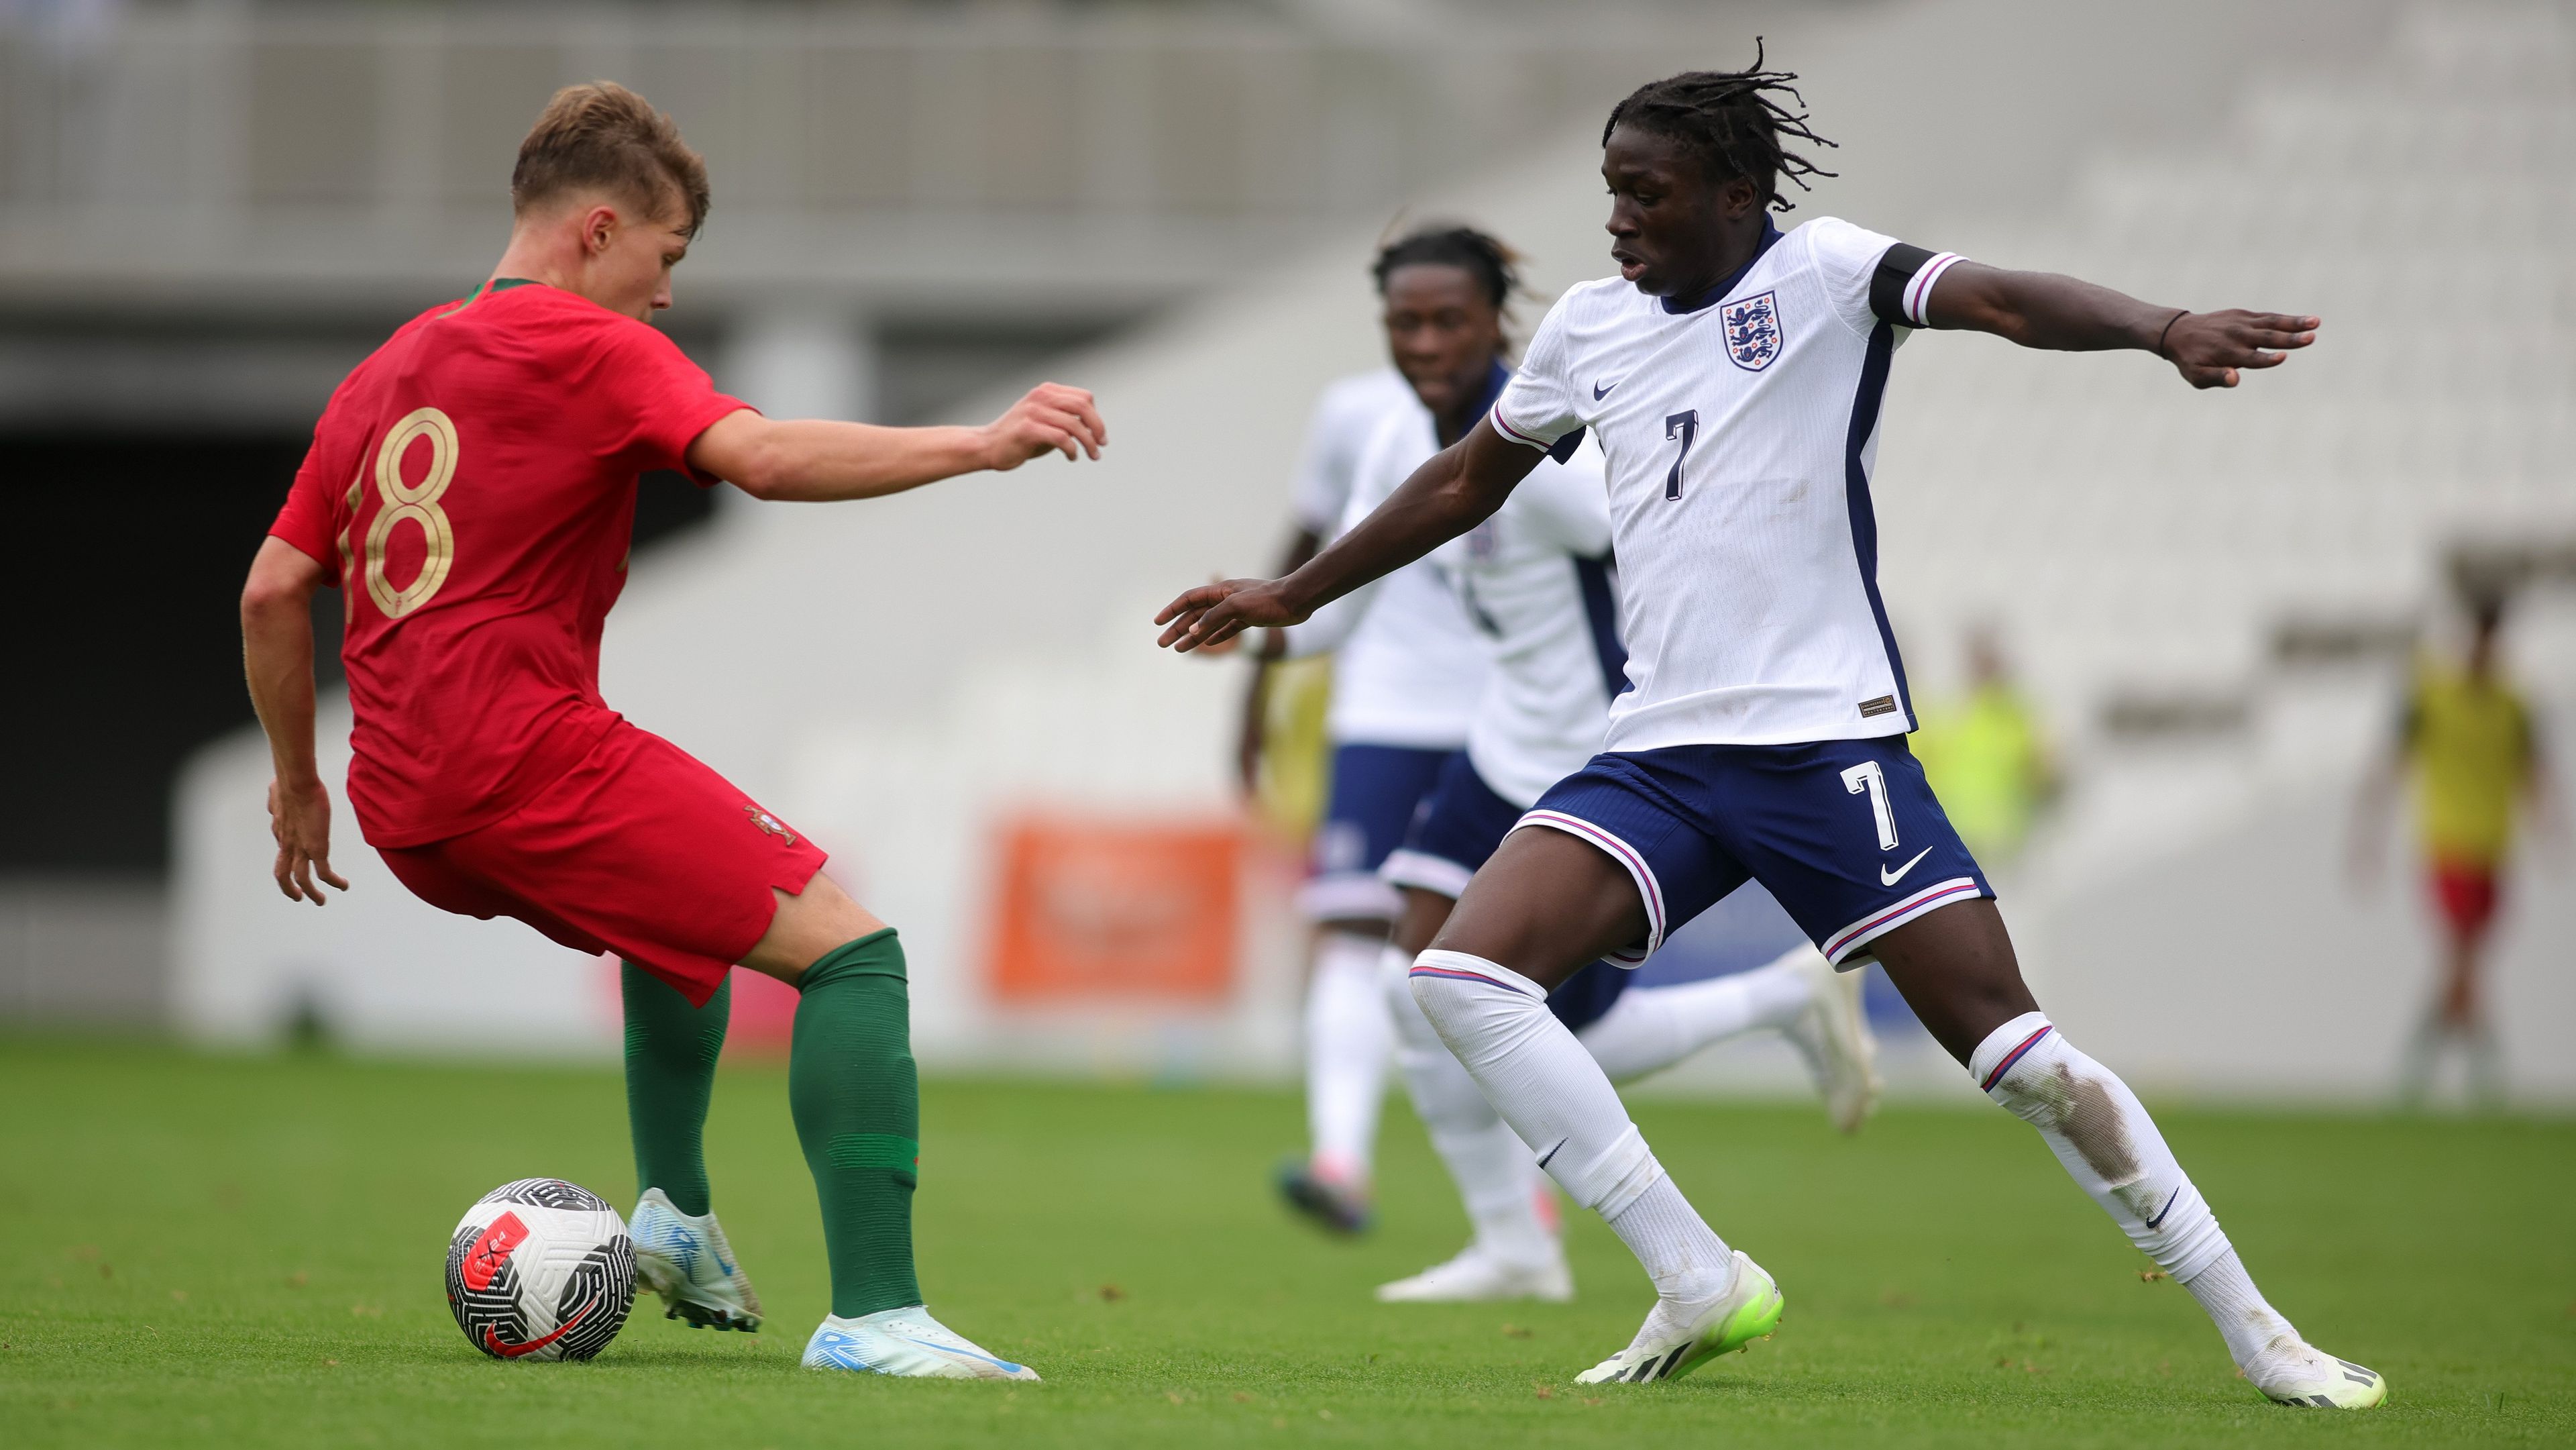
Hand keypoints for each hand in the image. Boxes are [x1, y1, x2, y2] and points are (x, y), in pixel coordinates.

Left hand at [267, 777, 349, 905]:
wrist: (295, 784)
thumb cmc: (288, 782)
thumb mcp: (277, 792)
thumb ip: (277, 796)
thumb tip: (275, 792)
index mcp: (280, 830)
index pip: (282, 849)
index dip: (288, 857)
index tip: (296, 859)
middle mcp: (287, 843)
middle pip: (282, 874)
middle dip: (289, 889)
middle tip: (298, 896)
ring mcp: (301, 848)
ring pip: (302, 880)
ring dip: (311, 893)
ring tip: (320, 900)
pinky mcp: (317, 849)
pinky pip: (325, 873)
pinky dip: (334, 882)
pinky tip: (342, 886)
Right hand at [979, 382, 1106, 468]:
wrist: (987, 446)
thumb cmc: (1020, 438)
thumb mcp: (1046, 421)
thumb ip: (1066, 419)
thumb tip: (1095, 427)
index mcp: (1046, 391)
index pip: (1084, 397)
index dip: (1096, 416)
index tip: (1099, 435)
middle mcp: (1041, 397)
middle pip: (1083, 406)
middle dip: (1098, 427)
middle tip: (1101, 445)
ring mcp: (1033, 412)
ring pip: (1074, 424)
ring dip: (1088, 443)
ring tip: (1092, 456)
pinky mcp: (1028, 429)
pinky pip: (1061, 438)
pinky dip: (1072, 450)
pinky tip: (1071, 458)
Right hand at [1156, 578, 1304, 653]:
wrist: (1296, 602)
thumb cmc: (1268, 600)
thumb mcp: (1237, 606)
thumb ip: (1214, 617)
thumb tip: (1194, 631)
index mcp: (1221, 591)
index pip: (1189, 599)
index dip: (1172, 610)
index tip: (1157, 622)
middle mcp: (1226, 599)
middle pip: (1196, 615)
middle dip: (1178, 629)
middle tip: (1162, 643)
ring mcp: (1237, 610)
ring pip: (1209, 625)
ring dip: (1193, 637)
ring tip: (1178, 649)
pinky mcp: (1249, 620)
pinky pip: (1226, 629)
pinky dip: (1215, 636)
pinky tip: (1207, 644)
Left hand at [2160, 310, 2318, 388]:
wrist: (2178, 332)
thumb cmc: (2190, 360)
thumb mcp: (2196, 375)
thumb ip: (2216, 378)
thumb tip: (2235, 378)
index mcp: (2228, 353)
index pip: (2252, 358)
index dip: (2267, 359)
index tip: (2283, 356)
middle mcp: (2237, 336)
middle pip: (2268, 338)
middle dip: (2290, 338)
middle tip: (2312, 337)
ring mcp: (2242, 323)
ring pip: (2272, 323)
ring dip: (2295, 323)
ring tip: (2316, 322)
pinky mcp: (2244, 315)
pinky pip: (2268, 317)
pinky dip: (2286, 318)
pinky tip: (2305, 320)